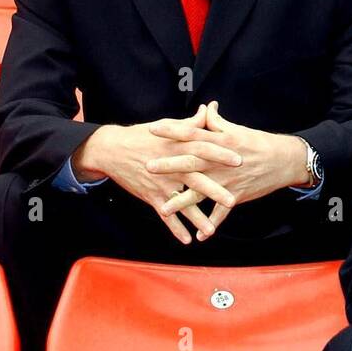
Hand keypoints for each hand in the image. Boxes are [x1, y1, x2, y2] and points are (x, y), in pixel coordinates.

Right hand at [72, 103, 240, 243]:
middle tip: (232, 200)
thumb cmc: (142, 136)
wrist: (112, 149)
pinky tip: (186, 240)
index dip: (221, 155)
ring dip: (196, 217)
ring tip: (211, 230)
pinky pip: (165, 215)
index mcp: (179, 148)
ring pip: (182, 203)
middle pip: (196, 180)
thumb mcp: (167, 126)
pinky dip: (175, 228)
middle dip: (214, 191)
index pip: (204, 150)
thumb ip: (191, 124)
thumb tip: (208, 110)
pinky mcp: (152, 196)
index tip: (240, 159)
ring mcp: (162, 184)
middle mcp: (172, 167)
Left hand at [149, 100, 312, 239]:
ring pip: (202, 192)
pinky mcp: (237, 195)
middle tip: (148, 166)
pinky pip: (221, 213)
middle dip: (169, 166)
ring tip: (164, 208)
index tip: (152, 129)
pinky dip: (211, 224)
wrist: (285, 161)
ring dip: (182, 201)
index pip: (192, 134)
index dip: (172, 131)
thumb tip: (206, 108)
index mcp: (221, 142)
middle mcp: (221, 162)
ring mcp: (228, 180)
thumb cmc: (260, 143)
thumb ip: (217, 121)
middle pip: (191, 163)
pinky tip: (200, 236)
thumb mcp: (238, 129)